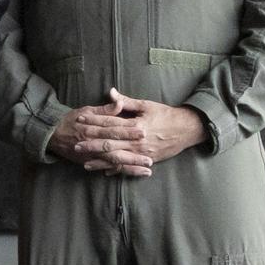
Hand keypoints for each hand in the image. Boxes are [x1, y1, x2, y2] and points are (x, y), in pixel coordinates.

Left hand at [48, 90, 204, 176]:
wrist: (188, 129)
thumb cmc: (166, 115)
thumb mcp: (146, 105)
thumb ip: (126, 102)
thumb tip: (110, 92)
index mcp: (135, 125)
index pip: (109, 123)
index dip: (93, 121)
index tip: (80, 120)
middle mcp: (137, 140)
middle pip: (110, 143)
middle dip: (92, 144)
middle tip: (76, 145)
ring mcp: (142, 152)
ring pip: (118, 158)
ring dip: (101, 161)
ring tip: (85, 163)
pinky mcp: (148, 159)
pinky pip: (130, 166)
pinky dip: (118, 169)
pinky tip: (105, 172)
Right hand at [48, 103, 147, 174]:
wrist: (53, 135)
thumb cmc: (72, 120)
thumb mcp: (86, 110)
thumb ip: (105, 109)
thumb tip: (119, 102)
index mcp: (93, 127)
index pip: (113, 128)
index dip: (128, 130)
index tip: (143, 131)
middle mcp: (92, 142)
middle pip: (115, 148)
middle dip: (132, 154)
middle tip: (149, 157)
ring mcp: (91, 154)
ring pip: (113, 161)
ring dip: (130, 166)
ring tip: (147, 170)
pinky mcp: (90, 161)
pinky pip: (107, 168)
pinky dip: (120, 171)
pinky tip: (134, 173)